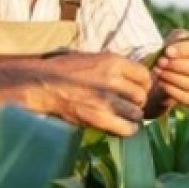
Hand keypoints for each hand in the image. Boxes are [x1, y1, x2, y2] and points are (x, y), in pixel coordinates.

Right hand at [36, 52, 152, 136]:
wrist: (43, 84)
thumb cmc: (65, 70)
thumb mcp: (93, 58)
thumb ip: (115, 66)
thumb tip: (134, 76)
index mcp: (113, 61)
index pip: (145, 76)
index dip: (142, 85)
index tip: (135, 89)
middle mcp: (113, 79)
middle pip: (141, 96)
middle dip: (136, 102)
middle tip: (127, 105)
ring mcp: (106, 100)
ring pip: (136, 113)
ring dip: (132, 116)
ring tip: (123, 116)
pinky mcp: (99, 118)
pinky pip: (127, 128)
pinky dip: (128, 130)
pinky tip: (122, 127)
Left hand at [150, 29, 188, 112]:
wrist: (169, 73)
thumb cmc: (175, 52)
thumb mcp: (175, 40)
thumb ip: (175, 42)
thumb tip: (170, 52)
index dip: (187, 50)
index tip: (168, 52)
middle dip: (179, 66)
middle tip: (161, 63)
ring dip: (174, 79)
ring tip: (159, 72)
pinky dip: (174, 92)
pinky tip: (163, 84)